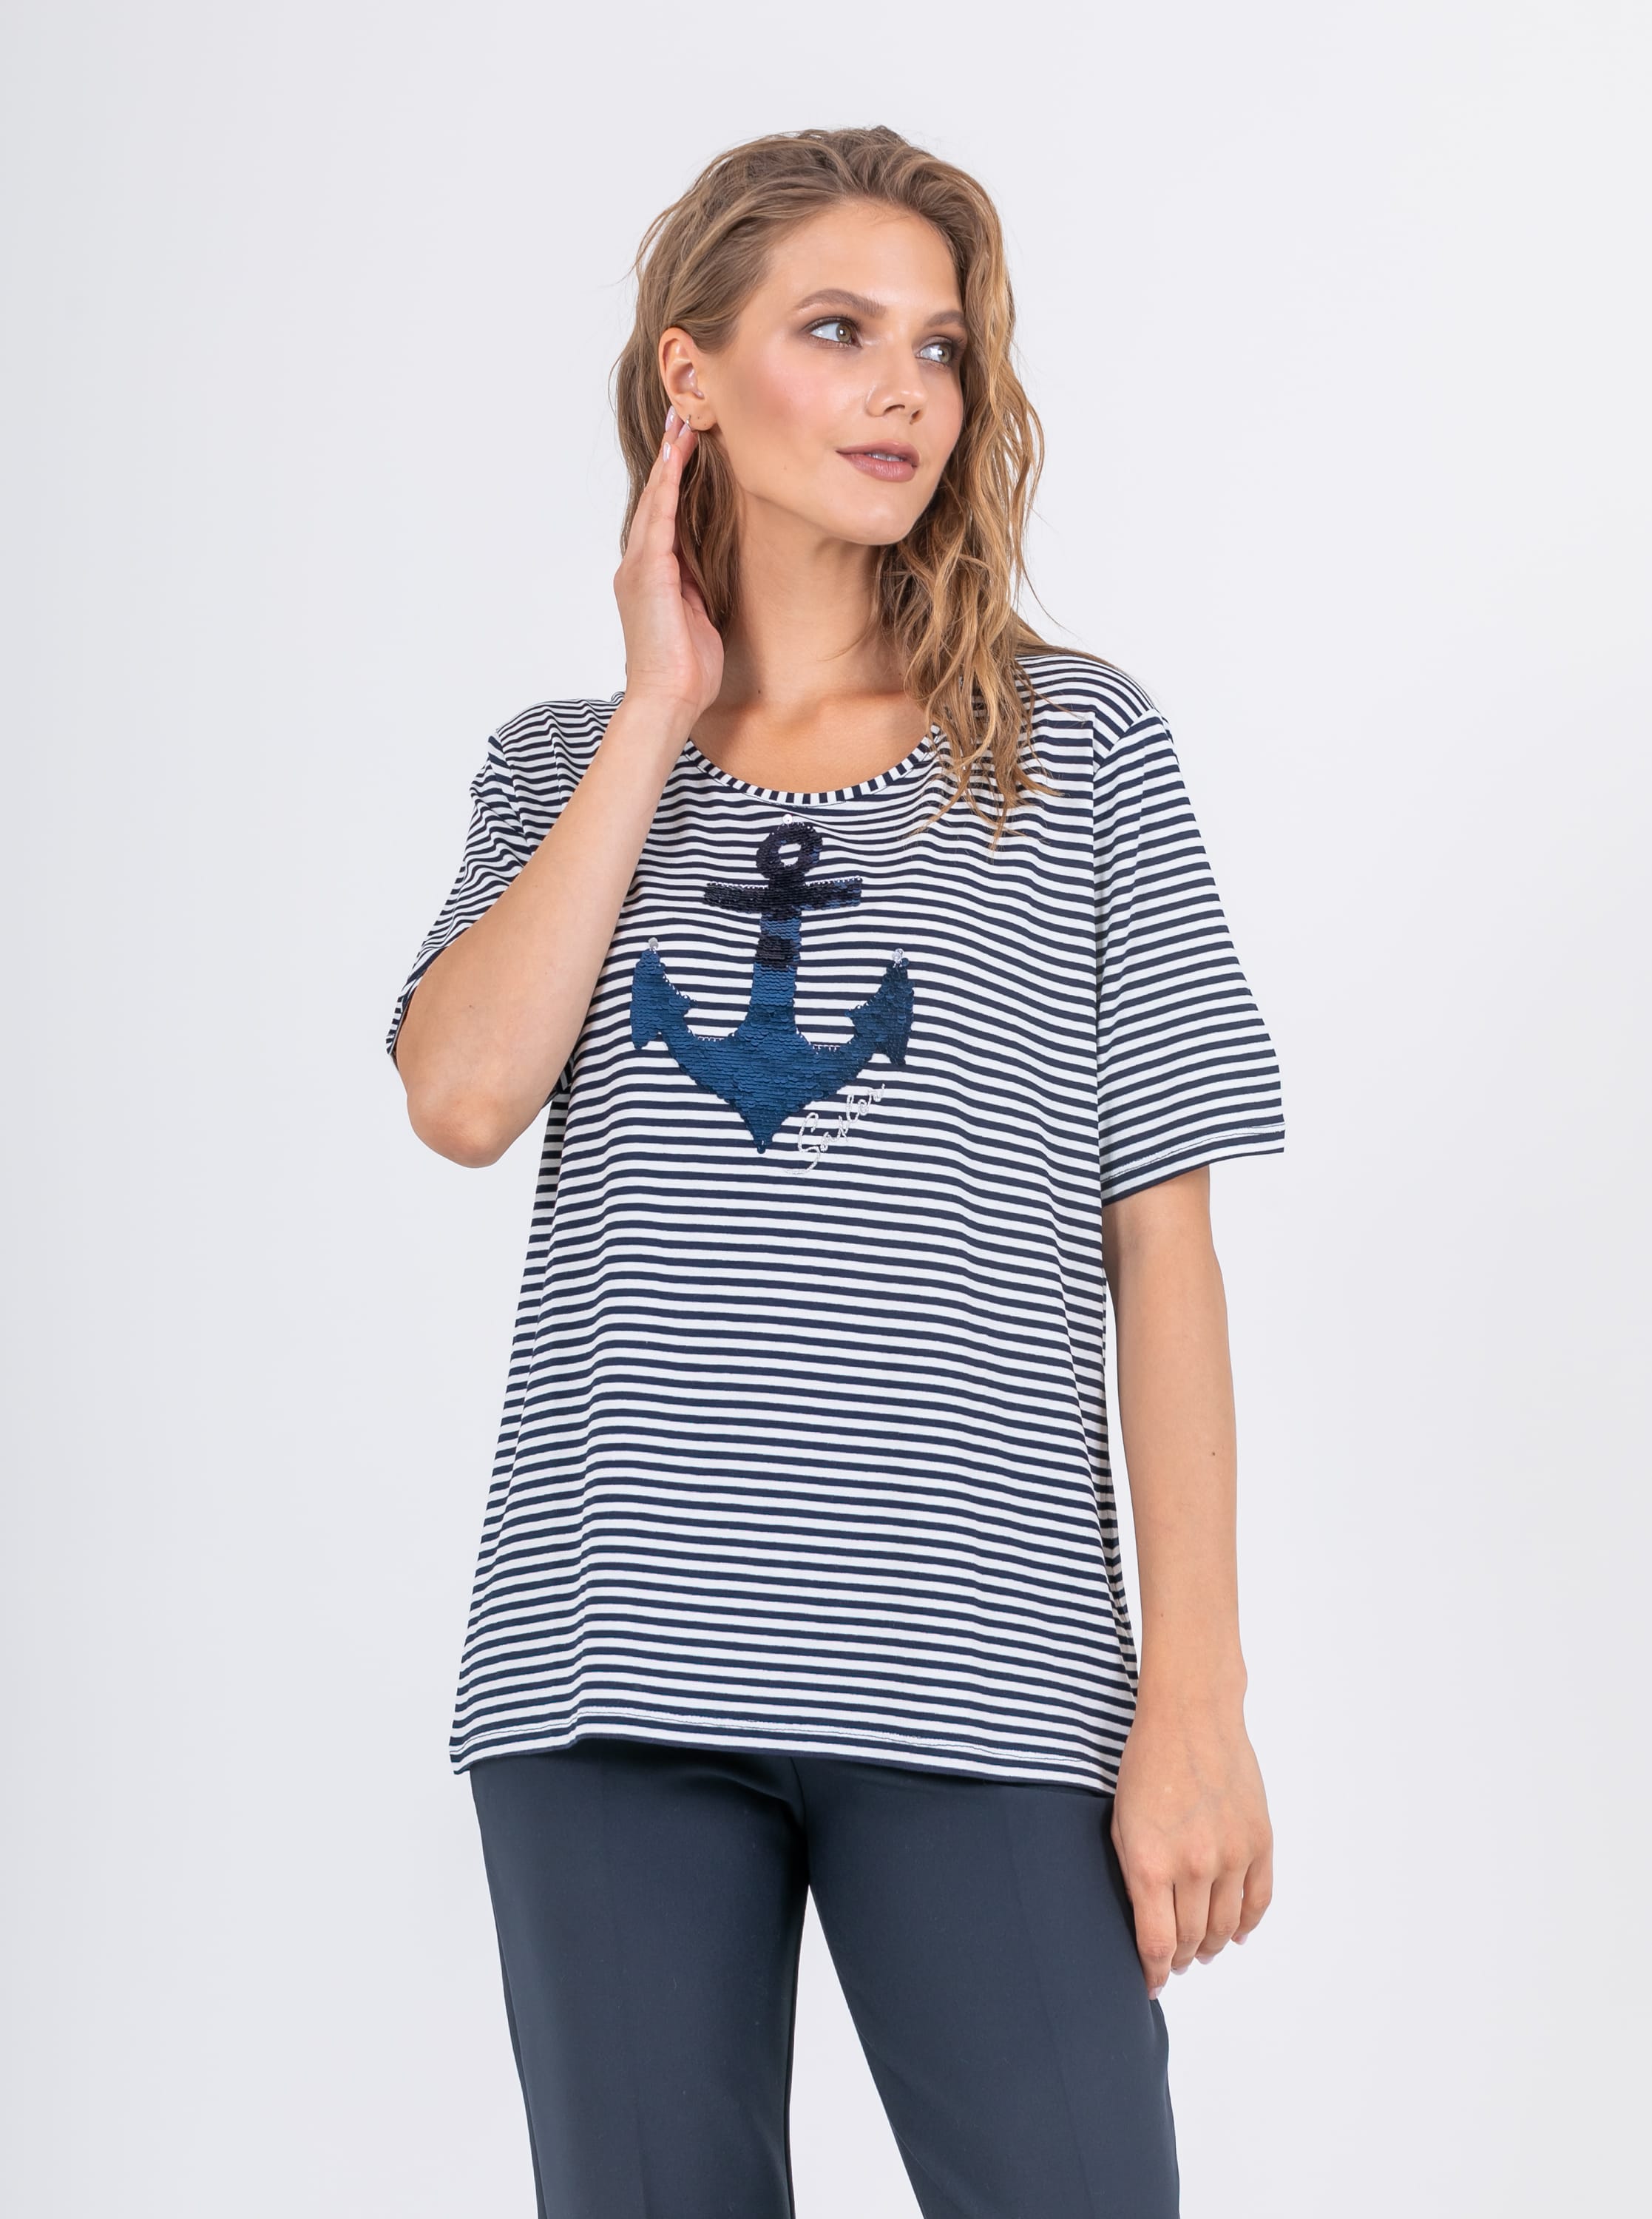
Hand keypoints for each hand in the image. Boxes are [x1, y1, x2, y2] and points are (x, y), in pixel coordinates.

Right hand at [611, 407, 723, 731]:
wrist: (667, 701)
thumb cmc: (686, 674)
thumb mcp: (698, 621)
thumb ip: (696, 591)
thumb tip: (705, 574)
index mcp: (650, 580)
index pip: (663, 520)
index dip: (673, 483)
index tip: (686, 451)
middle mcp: (638, 568)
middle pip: (653, 501)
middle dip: (668, 460)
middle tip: (680, 419)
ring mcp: (639, 569)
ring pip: (654, 501)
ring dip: (667, 461)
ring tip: (680, 425)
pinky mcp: (649, 573)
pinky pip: (659, 518)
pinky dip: (667, 485)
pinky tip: (677, 457)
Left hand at [1110, 1691, 1272, 1999]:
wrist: (1191, 1716)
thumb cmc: (1145, 1765)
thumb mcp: (1121, 1822)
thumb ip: (1134, 1877)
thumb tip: (1146, 1923)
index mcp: (1151, 1863)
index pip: (1156, 1943)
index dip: (1153, 1972)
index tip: (1150, 1984)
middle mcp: (1195, 1865)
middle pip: (1190, 1939)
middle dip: (1178, 1958)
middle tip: (1173, 1963)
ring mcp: (1232, 1855)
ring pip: (1225, 1927)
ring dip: (1211, 1945)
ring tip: (1199, 1950)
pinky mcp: (1260, 1842)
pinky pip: (1258, 1901)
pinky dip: (1246, 1925)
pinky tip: (1234, 1933)